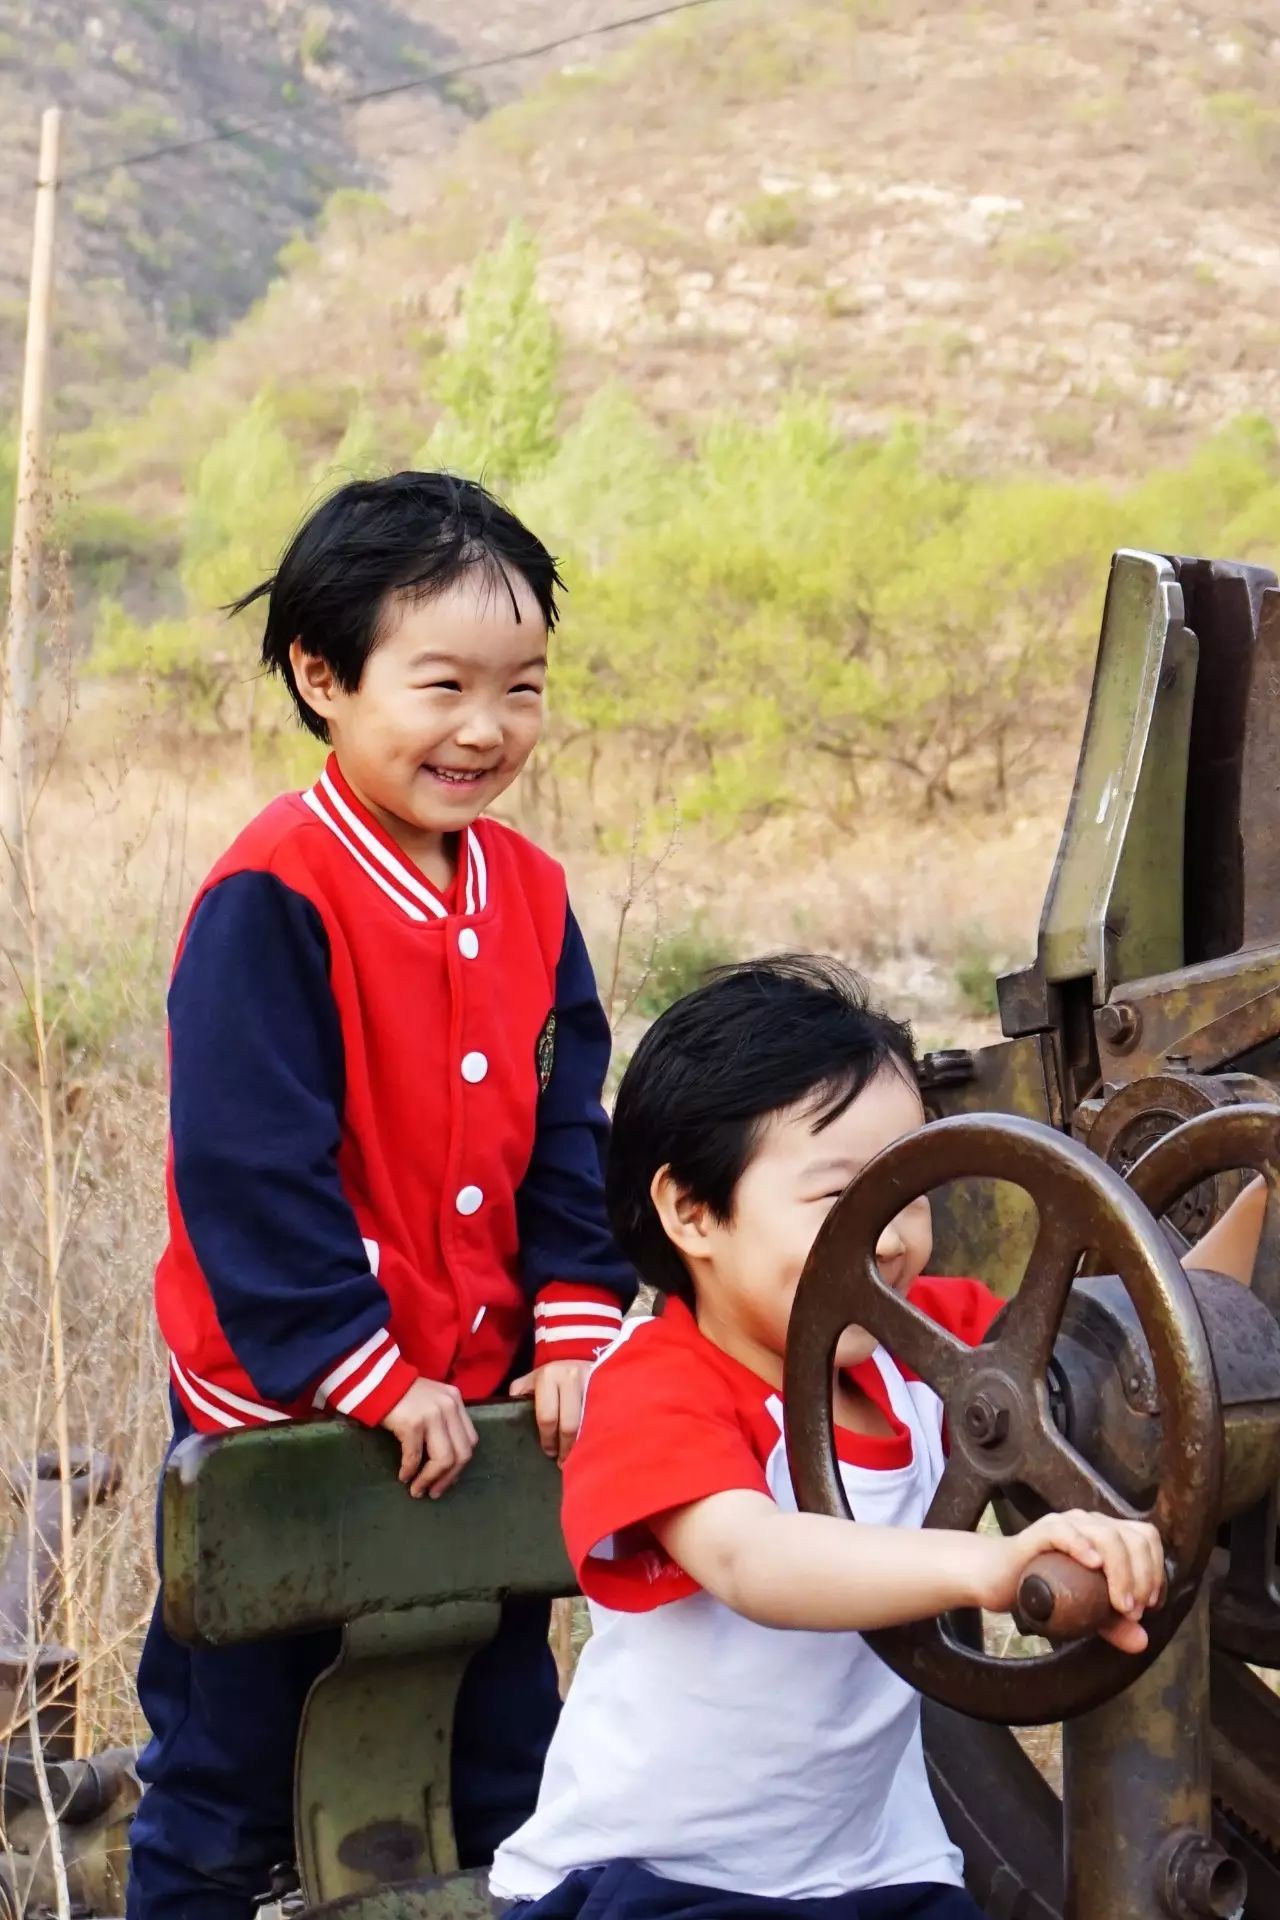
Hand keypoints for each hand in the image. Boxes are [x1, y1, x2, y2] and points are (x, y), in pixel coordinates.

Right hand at [381, 1377, 477, 1499]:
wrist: (375, 1380)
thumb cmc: (401, 1394)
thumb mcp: (431, 1401)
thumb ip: (443, 1423)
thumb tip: (445, 1464)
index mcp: (455, 1401)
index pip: (470, 1440)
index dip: (460, 1465)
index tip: (447, 1479)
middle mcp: (449, 1407)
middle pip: (461, 1453)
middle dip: (448, 1478)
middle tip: (435, 1493)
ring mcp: (432, 1414)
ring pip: (443, 1459)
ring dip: (430, 1480)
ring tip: (418, 1490)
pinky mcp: (413, 1423)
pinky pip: (415, 1457)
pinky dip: (410, 1471)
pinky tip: (403, 1477)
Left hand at [509, 1359, 589, 1463]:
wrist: (577, 1356)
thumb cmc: (550, 1375)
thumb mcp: (531, 1379)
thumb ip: (519, 1395)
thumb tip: (512, 1421)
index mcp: (548, 1377)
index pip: (547, 1417)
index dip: (548, 1439)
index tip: (549, 1453)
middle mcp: (571, 1378)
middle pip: (569, 1424)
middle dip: (565, 1447)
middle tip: (562, 1460)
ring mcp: (591, 1383)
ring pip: (586, 1423)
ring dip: (580, 1444)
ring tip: (575, 1456)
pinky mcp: (604, 1388)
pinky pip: (598, 1418)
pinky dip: (593, 1433)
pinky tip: (589, 1443)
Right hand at [977, 1510, 1164, 1653]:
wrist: (998, 1578)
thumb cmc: (1044, 1588)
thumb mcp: (1085, 1611)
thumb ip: (1114, 1624)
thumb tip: (1142, 1642)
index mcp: (1106, 1534)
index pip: (1146, 1538)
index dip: (1156, 1570)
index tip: (1150, 1605)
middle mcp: (1090, 1523)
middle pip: (1132, 1538)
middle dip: (1143, 1577)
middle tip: (1133, 1611)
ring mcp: (1065, 1524)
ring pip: (1106, 1535)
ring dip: (1121, 1572)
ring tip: (1118, 1604)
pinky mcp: (1039, 1532)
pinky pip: (1064, 1531)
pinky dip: (1082, 1546)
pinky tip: (1092, 1565)